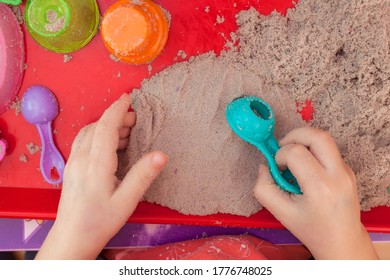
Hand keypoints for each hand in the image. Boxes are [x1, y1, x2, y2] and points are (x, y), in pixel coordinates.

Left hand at [36, 94, 167, 258]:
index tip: (128, 97)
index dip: (117, 109)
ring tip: (126, 131)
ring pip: (88, 133)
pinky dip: (98, 134)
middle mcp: (81, 158)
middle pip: (97, 127)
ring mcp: (73, 162)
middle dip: (116, 117)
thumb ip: (142, 176)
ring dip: (106, 125)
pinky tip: (109, 144)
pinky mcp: (71, 168)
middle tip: (135, 120)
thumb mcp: (126, 201)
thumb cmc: (100, 222)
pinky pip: (83, 142)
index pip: (106, 127)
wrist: (71, 238)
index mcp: (96, 164)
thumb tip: (161, 154)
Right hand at [254, 127, 377, 258]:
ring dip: (304, 141)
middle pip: (317, 136)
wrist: (342, 241)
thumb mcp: (280, 213)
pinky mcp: (348, 170)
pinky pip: (328, 150)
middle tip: (283, 148)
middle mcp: (338, 175)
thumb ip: (264, 188)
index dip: (281, 155)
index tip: (278, 168)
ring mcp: (346, 171)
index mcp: (320, 188)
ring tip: (293, 156)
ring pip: (325, 139)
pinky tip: (306, 168)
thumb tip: (264, 166)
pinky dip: (313, 151)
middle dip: (295, 135)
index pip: (297, 153)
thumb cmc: (310, 229)